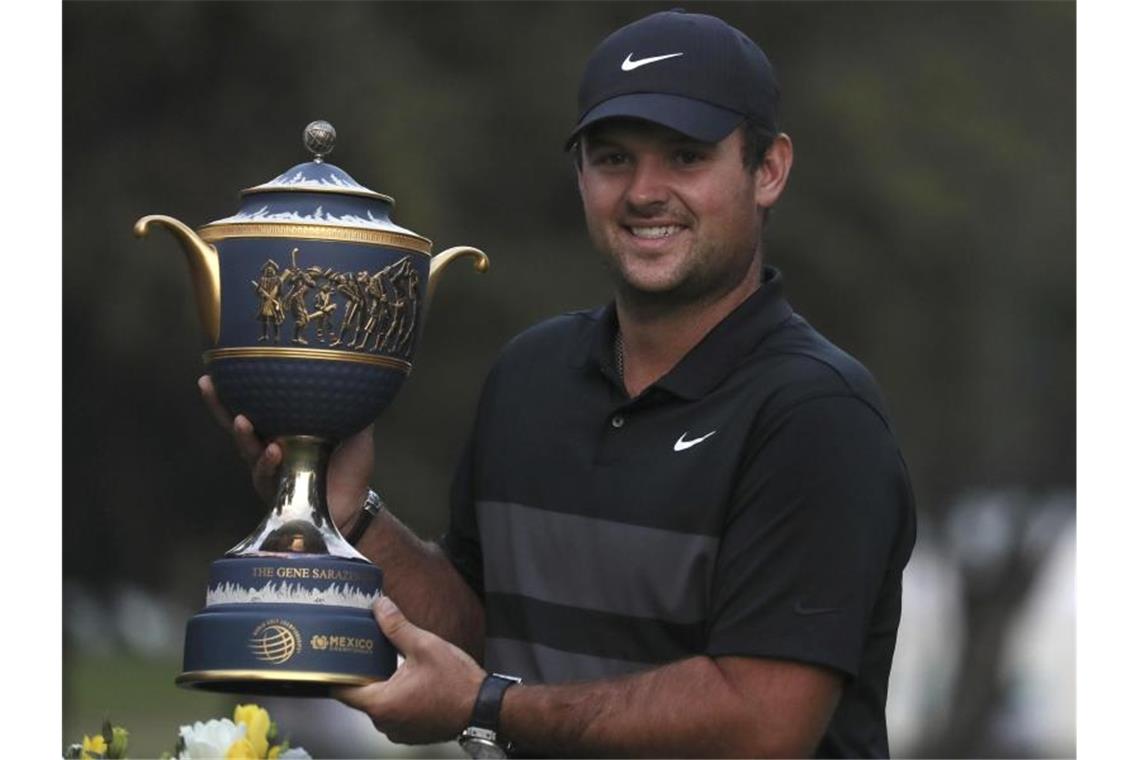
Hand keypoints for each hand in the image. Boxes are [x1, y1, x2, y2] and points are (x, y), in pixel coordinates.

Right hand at [197, 375, 375, 529]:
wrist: (357, 506)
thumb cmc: (351, 468)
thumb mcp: (357, 433)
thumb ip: (356, 408)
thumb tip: (367, 373)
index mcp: (284, 429)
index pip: (255, 404)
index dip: (236, 387)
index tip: (219, 365)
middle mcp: (269, 447)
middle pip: (235, 423)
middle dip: (218, 404)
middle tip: (207, 382)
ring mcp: (269, 470)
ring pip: (247, 449)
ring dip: (242, 434)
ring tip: (241, 419)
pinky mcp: (274, 492)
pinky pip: (266, 475)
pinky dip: (268, 463)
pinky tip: (273, 450)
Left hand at [334, 597, 484, 744]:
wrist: (483, 707)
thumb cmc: (457, 683)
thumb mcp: (424, 646)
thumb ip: (397, 627)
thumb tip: (380, 607)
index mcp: (382, 704)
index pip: (342, 690)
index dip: (337, 672)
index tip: (336, 658)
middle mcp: (386, 723)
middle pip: (360, 696)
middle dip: (365, 674)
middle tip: (369, 652)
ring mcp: (399, 731)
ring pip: (379, 705)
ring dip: (383, 687)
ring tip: (392, 664)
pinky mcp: (411, 732)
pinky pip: (394, 713)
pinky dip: (397, 699)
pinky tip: (410, 682)